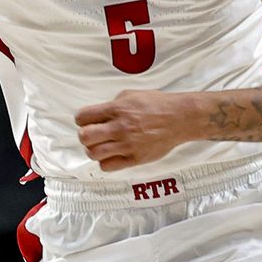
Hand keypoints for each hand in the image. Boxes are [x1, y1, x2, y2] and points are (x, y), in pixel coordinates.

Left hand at [74, 90, 196, 171]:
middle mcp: (120, 128)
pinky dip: (105, 162)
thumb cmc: (157, 105)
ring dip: (93, 150)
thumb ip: (112, 105)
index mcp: (117, 109)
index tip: (85, 121)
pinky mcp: (135, 159)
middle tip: (92, 135)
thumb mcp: (130, 95)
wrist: (180, 118)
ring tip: (101, 146)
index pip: (83, 117)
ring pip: (94, 154)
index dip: (81, 119)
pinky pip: (108, 166)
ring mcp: (128, 145)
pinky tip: (111, 155)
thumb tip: (97, 114)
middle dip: (85, 136)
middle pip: (85, 137)